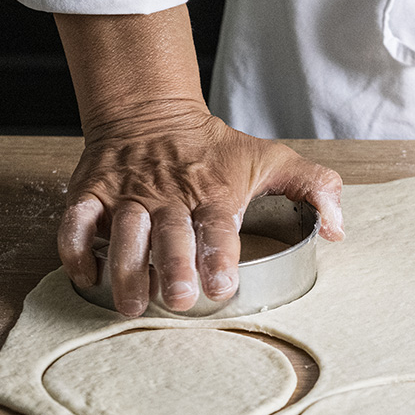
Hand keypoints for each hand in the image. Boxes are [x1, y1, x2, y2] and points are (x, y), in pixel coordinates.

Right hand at [58, 105, 344, 315]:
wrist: (151, 111)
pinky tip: (85, 279)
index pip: (216, 225)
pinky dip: (76, 249)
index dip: (218, 255)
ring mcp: (127, 193)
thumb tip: (338, 228)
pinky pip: (76, 221)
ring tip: (131, 304)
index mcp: (213, 190)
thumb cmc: (216, 148)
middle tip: (177, 301)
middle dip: (172, 267)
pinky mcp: (92, 192)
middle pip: (169, 233)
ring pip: (122, 231)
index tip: (221, 285)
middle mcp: (169, 194)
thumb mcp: (274, 159)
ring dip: (126, 268)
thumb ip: (315, 189)